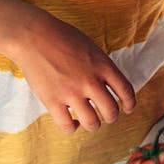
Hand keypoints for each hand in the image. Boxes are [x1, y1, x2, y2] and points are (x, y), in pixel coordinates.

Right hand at [3, 8, 136, 133]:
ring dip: (93, 124)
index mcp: (103, 65)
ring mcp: (71, 92)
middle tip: (106, 115)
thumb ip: (101, 67)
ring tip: (89, 119)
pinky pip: (67, 126)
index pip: (126, 91)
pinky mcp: (52, 101)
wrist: (34, 36)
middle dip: (111, 116)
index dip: (130, 103)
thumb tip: (108, 86)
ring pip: (92, 123)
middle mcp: (90, 81)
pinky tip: (71, 121)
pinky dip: (72, 128)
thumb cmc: (62, 37)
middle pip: (111, 111)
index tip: (128, 108)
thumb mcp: (91, 47)